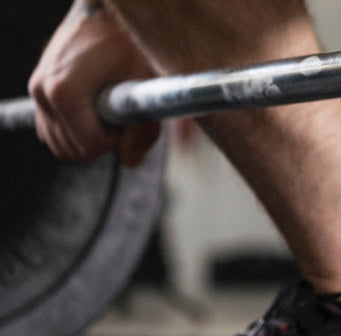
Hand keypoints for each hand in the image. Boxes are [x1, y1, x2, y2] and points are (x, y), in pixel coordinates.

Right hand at [28, 0, 159, 165]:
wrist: (108, 14)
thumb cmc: (131, 45)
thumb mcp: (147, 86)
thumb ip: (144, 129)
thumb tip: (129, 161)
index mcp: (65, 92)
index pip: (90, 147)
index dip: (117, 140)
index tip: (128, 118)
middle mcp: (43, 92)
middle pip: (72, 151)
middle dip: (102, 141)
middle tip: (121, 116)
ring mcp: (37, 90)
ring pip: (60, 144)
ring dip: (88, 137)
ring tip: (109, 110)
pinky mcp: (38, 88)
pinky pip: (52, 130)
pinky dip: (75, 130)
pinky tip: (95, 110)